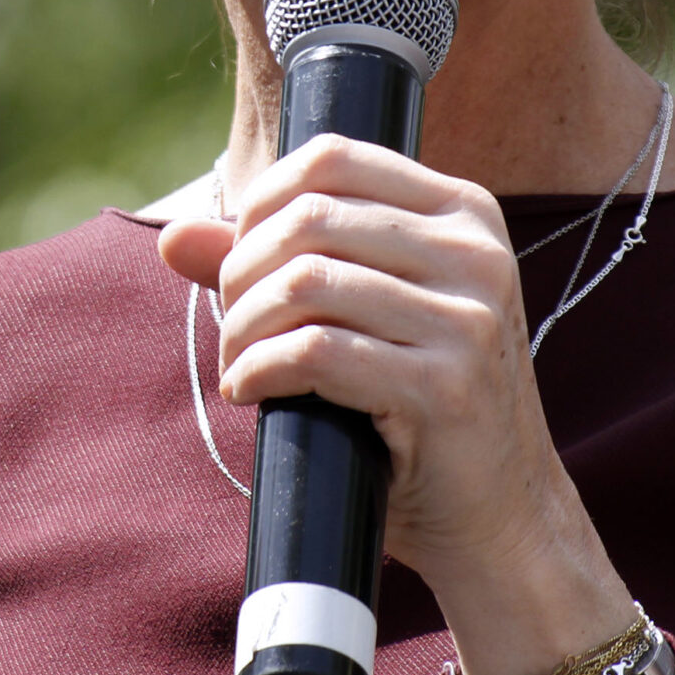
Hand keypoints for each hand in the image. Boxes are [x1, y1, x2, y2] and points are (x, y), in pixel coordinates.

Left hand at [158, 133, 636, 674]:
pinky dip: (259, 369)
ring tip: (240, 364)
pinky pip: (315, 353)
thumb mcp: (361, 315)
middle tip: (231, 326)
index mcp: (463, 213)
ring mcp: (468, 320)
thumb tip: (173, 235)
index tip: (238, 258)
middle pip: (308, 219)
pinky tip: (251, 392)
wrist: (501, 516)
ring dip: (243, 328)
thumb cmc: (418, 407)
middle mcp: (475, 254)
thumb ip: (275, 263)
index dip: (261, 198)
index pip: (333, 158)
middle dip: (240, 272)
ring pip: (305, 283)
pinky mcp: (445, 388)